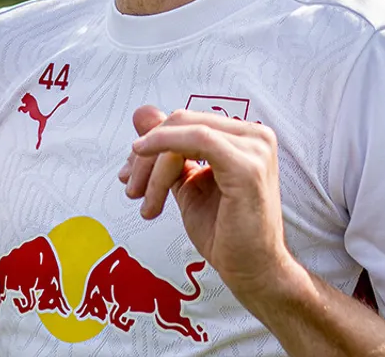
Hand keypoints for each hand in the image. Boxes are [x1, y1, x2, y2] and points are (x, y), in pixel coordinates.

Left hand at [117, 105, 299, 302]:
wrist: (252, 270)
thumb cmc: (226, 233)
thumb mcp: (187, 184)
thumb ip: (169, 150)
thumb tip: (142, 114)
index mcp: (244, 138)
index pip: (187, 123)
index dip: (152, 141)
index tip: (129, 172)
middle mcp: (254, 136)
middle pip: (183, 122)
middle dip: (147, 154)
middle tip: (130, 187)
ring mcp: (255, 148)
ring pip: (185, 132)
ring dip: (153, 166)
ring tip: (144, 201)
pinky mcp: (248, 166)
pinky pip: (199, 139)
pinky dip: (165, 146)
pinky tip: (147, 167)